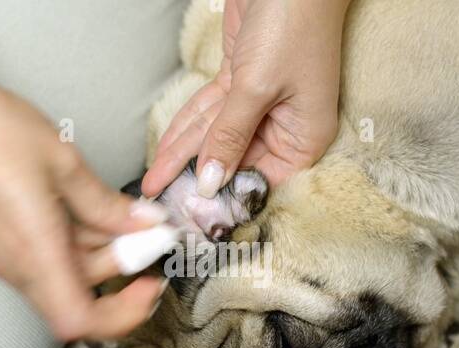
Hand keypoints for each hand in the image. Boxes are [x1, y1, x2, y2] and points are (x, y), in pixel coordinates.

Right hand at [0, 0, 171, 341]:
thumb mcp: (64, 163)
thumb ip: (106, 205)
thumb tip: (144, 226)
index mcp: (34, 253)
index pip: (80, 322)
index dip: (121, 316)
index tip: (149, 285)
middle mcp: (17, 266)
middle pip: (80, 297)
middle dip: (121, 267)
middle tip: (150, 229)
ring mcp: (6, 256)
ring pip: (67, 276)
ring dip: (102, 251)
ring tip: (123, 208)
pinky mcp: (2, 242)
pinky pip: (50, 258)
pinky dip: (79, 242)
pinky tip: (91, 207)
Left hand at [142, 0, 350, 197]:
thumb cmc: (294, 23)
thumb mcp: (257, 87)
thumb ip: (229, 136)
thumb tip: (211, 182)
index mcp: (304, 137)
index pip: (261, 180)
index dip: (226, 198)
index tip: (193, 213)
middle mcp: (285, 126)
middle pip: (234, 162)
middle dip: (196, 179)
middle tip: (164, 201)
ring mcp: (261, 103)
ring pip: (215, 138)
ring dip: (183, 158)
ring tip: (154, 183)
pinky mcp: (241, 81)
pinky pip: (210, 114)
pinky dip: (186, 130)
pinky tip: (166, 153)